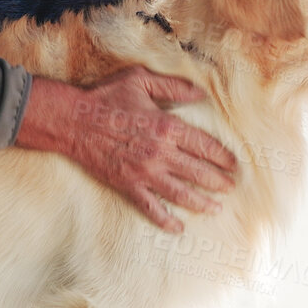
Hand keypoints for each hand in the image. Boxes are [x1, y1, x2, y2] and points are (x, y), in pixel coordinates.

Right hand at [14, 68, 238, 232]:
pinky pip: (151, 208)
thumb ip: (174, 86)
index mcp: (167, 126)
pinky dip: (165, 220)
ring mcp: (144, 172)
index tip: (234, 165)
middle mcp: (160, 152)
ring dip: (201, 203)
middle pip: (198, 172)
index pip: (205, 145)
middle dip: (218, 182)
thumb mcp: (141, 80)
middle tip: (230, 188)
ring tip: (216, 208)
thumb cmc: (106, 96)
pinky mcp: (128, 185)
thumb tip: (201, 93)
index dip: (223, 157)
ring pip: (181, 193)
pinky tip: (178, 227)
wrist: (72, 120)